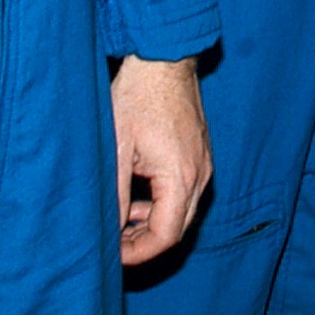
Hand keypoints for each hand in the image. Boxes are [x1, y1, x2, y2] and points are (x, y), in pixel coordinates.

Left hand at [111, 54, 210, 263]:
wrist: (164, 58)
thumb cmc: (138, 97)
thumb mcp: (117, 150)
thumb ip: (117, 195)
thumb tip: (110, 230)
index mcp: (181, 177)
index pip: (166, 236)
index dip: (139, 253)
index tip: (113, 255)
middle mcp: (200, 174)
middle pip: (178, 229)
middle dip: (145, 243)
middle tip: (114, 243)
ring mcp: (204, 163)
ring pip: (183, 212)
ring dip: (153, 224)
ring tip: (122, 220)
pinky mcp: (200, 153)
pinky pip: (186, 192)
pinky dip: (163, 204)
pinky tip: (138, 197)